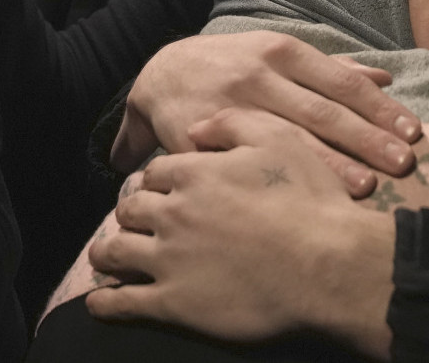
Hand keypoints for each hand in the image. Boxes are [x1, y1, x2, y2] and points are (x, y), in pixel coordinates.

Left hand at [89, 115, 394, 359]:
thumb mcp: (280, 140)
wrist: (329, 265)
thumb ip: (233, 125)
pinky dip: (104, 302)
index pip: (155, 173)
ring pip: (116, 251)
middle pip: (131, 208)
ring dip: (106, 252)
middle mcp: (173, 213)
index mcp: (195, 173)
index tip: (159, 190)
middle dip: (130, 212)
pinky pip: (122, 303)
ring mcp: (169, 259)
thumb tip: (197, 127)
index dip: (155, 181)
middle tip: (134, 220)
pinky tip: (99, 303)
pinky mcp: (172, 304)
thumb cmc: (311, 201)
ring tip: (105, 257)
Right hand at [111, 31, 420, 196]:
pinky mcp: (203, 138)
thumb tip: (385, 76)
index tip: (412, 131)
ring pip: (287, 139)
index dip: (379, 107)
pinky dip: (272, 177)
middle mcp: (260, 77)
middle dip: (366, 139)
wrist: (161, 74)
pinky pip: (243, 160)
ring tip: (365, 187)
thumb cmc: (233, 66)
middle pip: (321, 112)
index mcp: (283, 52)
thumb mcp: (278, 53)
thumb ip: (331, 67)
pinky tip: (296, 197)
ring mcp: (230, 108)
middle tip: (403, 163)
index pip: (341, 82)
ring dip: (329, 164)